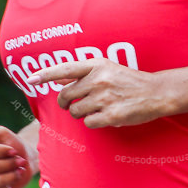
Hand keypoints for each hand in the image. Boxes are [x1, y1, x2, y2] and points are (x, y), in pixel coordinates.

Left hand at [28, 59, 166, 128]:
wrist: (156, 92)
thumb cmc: (129, 81)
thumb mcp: (107, 68)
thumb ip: (83, 73)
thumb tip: (58, 79)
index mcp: (97, 65)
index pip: (65, 68)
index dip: (46, 74)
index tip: (31, 79)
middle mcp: (98, 79)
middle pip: (66, 95)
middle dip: (66, 103)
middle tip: (71, 105)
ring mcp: (104, 98)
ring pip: (76, 111)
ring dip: (81, 113)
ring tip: (96, 108)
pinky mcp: (110, 114)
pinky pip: (88, 123)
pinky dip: (93, 122)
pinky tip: (105, 116)